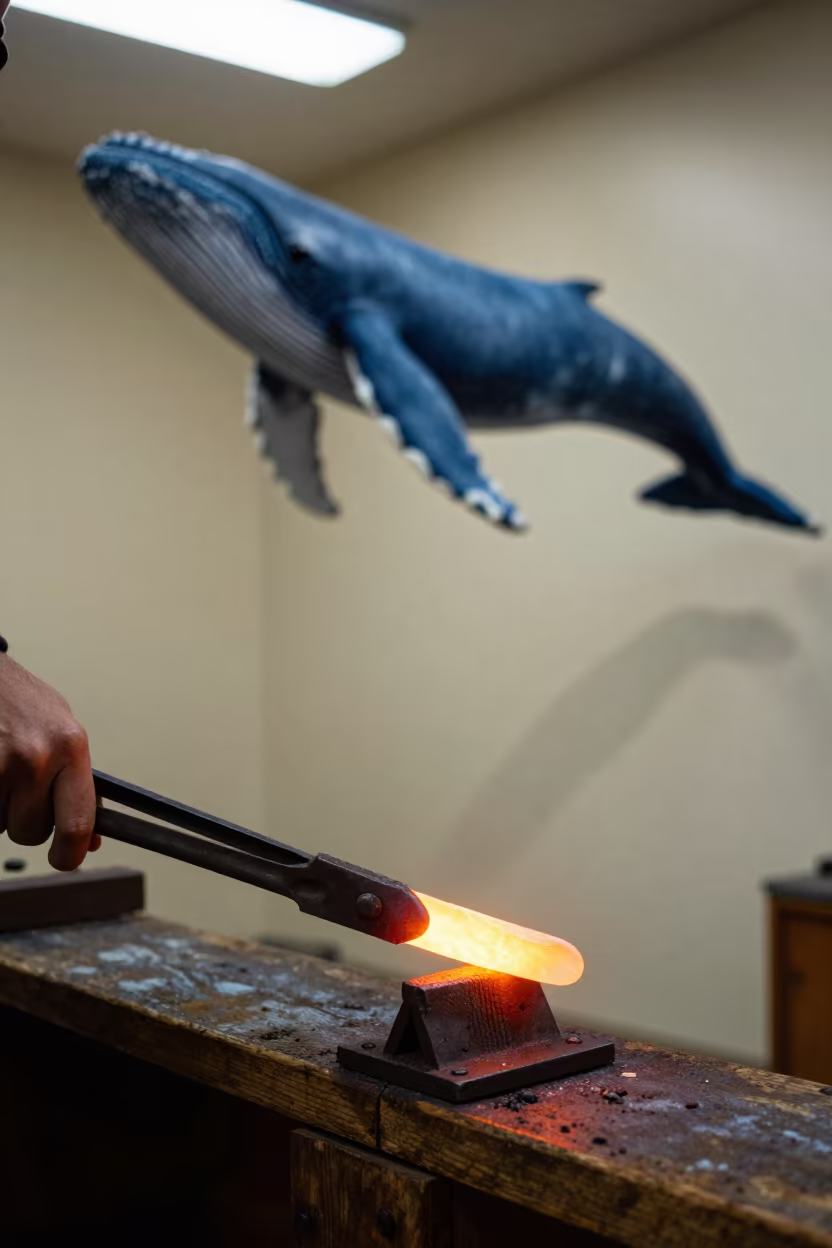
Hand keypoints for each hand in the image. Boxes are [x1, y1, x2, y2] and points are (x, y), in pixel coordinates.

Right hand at [0, 656, 98, 869]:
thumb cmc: (23, 702)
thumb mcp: (64, 734)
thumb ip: (78, 785)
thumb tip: (90, 841)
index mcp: (70, 748)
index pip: (77, 823)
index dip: (70, 854)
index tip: (66, 859)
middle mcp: (35, 758)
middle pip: (31, 831)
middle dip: (24, 819)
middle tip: (20, 787)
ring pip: (0, 826)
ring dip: (0, 808)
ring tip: (1, 769)